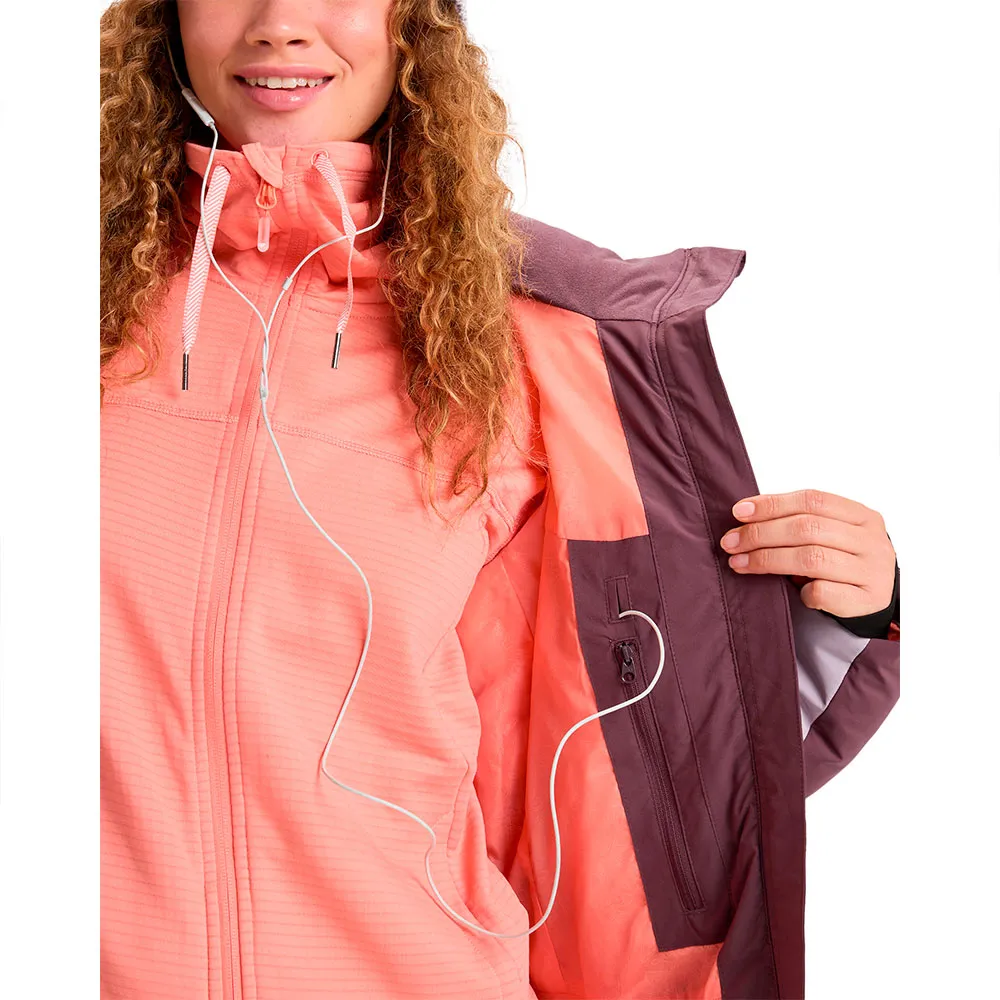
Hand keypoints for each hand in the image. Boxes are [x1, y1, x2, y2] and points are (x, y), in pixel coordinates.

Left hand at [719, 489, 895, 617]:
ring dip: (768, 560)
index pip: (812, 500)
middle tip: (730, 542)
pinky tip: (792, 591)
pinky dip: (802, 591)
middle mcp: (871, 541)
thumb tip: (745, 517)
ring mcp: (872, 571)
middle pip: (808, 528)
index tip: (739, 512)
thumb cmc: (843, 560)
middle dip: (761, 534)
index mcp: (862, 515)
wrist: (876, 598)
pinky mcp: (866, 601)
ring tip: (739, 563)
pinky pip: (823, 592)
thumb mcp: (831, 534)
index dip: (772, 504)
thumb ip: (798, 521)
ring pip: (812, 559)